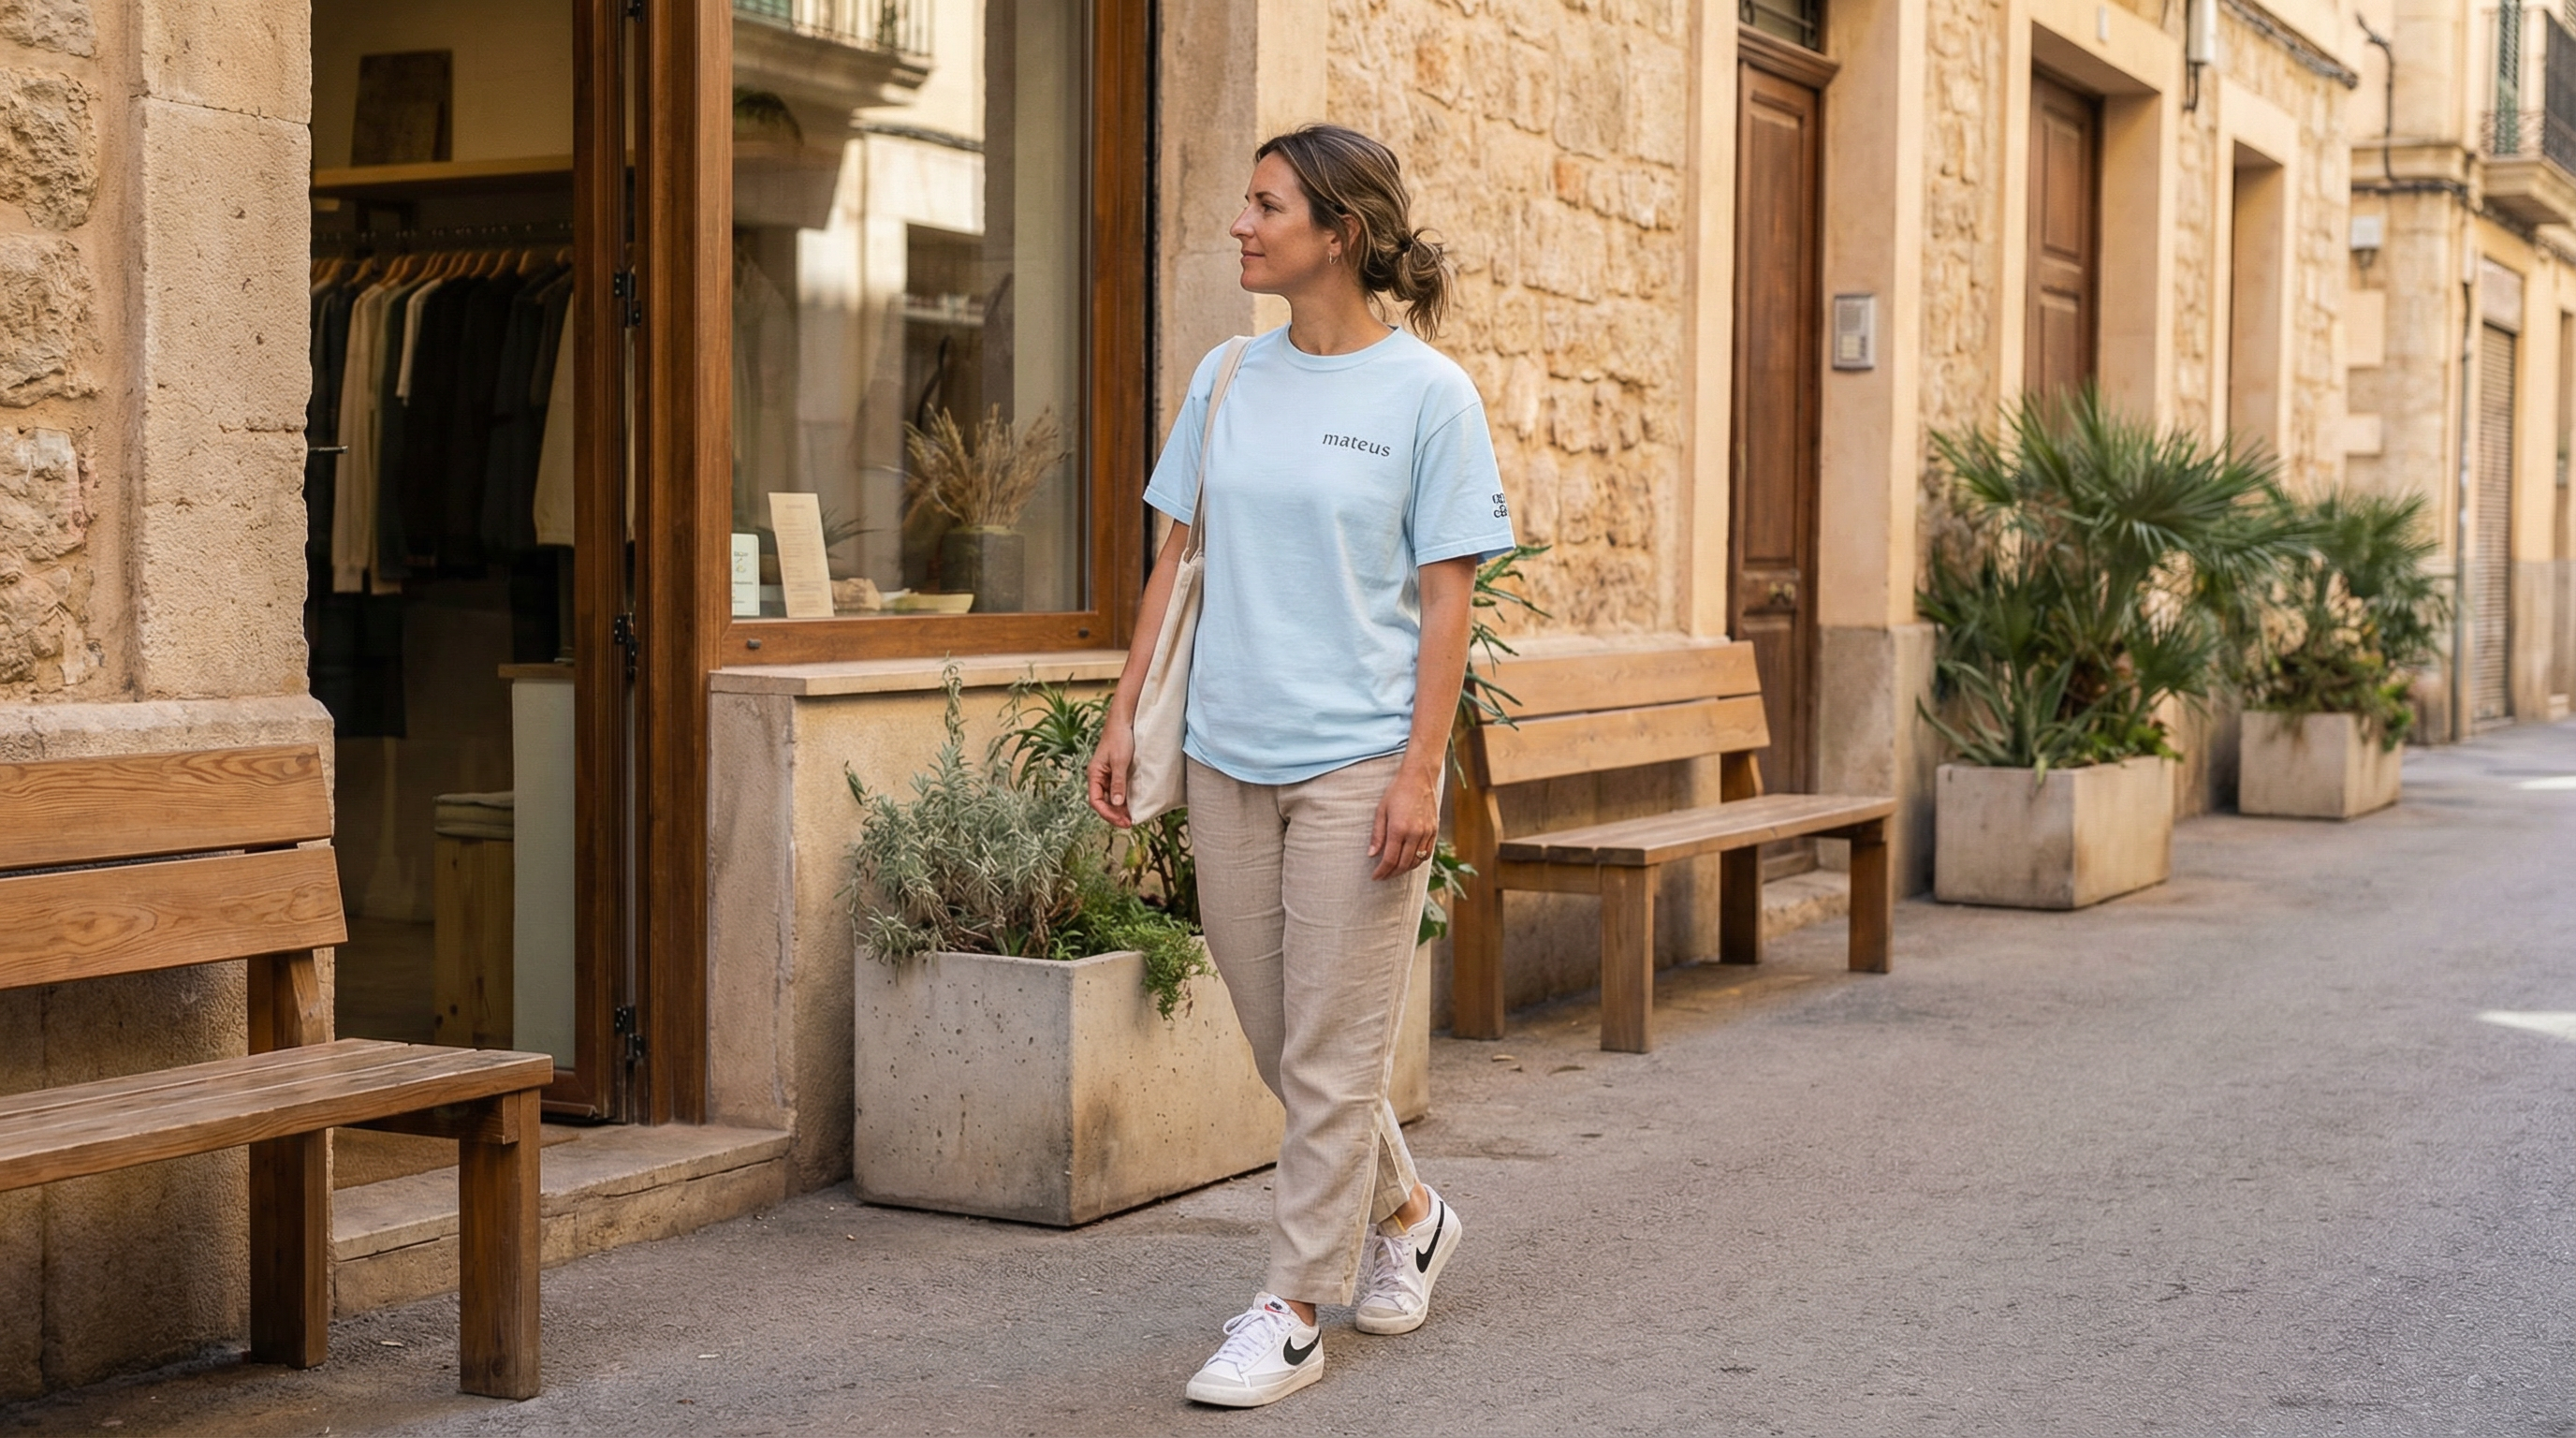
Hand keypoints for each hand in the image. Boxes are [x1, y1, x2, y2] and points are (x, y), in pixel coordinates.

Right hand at [1088, 715, 1137, 828]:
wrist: (1124, 720)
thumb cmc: (1119, 738)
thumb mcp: (1120, 761)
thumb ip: (1118, 782)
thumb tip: (1118, 803)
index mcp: (1094, 774)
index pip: (1096, 801)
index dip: (1108, 814)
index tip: (1122, 821)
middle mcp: (1098, 777)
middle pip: (1103, 803)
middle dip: (1114, 814)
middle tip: (1130, 823)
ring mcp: (1107, 775)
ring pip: (1111, 798)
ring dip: (1119, 809)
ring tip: (1132, 818)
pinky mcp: (1116, 772)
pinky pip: (1117, 791)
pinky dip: (1124, 800)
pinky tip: (1132, 805)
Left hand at [1368, 760, 1441, 880]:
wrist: (1419, 778)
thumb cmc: (1396, 792)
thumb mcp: (1381, 811)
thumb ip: (1377, 835)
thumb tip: (1372, 855)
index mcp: (1399, 829)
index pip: (1390, 859)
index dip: (1382, 871)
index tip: (1375, 877)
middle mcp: (1415, 833)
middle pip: (1403, 864)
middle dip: (1392, 873)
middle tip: (1383, 876)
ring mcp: (1427, 833)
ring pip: (1416, 861)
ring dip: (1405, 869)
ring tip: (1394, 871)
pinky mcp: (1434, 831)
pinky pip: (1427, 853)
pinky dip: (1417, 861)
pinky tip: (1409, 861)